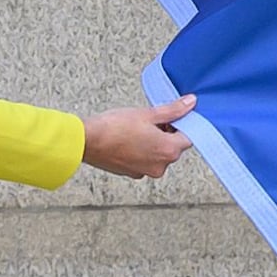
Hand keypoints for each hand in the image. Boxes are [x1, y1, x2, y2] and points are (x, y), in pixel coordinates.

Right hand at [78, 93, 196, 180]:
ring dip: (155, 141)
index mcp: (168, 151)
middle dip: (168, 132)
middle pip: (173, 147)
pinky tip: (130, 138)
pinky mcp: (131, 173)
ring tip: (138, 128)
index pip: (188, 137)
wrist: (86, 141)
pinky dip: (142, 150)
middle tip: (152, 119)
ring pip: (158, 154)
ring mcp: (144, 172)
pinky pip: (145, 160)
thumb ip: (173, 110)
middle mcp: (159, 167)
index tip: (173, 115)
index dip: (182, 124)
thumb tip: (191, 103)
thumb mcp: (148, 114)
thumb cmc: (115, 127)